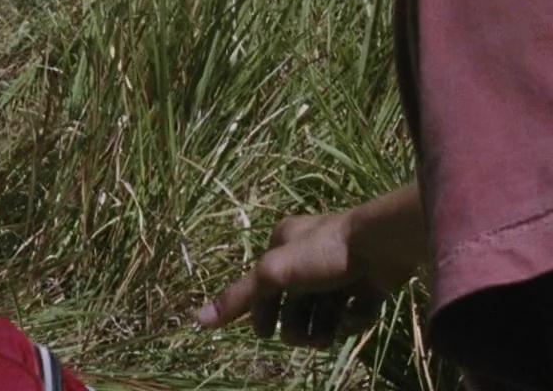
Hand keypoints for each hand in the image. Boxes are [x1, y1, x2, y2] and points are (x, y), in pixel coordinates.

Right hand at [197, 210, 411, 346]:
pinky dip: (354, 319)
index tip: (264, 334)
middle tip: (304, 340)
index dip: (262, 312)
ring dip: (323, 329)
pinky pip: (355, 309)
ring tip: (326, 339)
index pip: (263, 284)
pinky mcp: (370, 281)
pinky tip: (355, 317)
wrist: (384, 244)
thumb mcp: (272, 274)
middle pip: (295, 301)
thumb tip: (197, 321)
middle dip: (296, 324)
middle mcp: (310, 254)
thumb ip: (239, 298)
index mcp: (283, 243)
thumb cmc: (322, 253)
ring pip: (325, 309)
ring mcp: (342, 269)